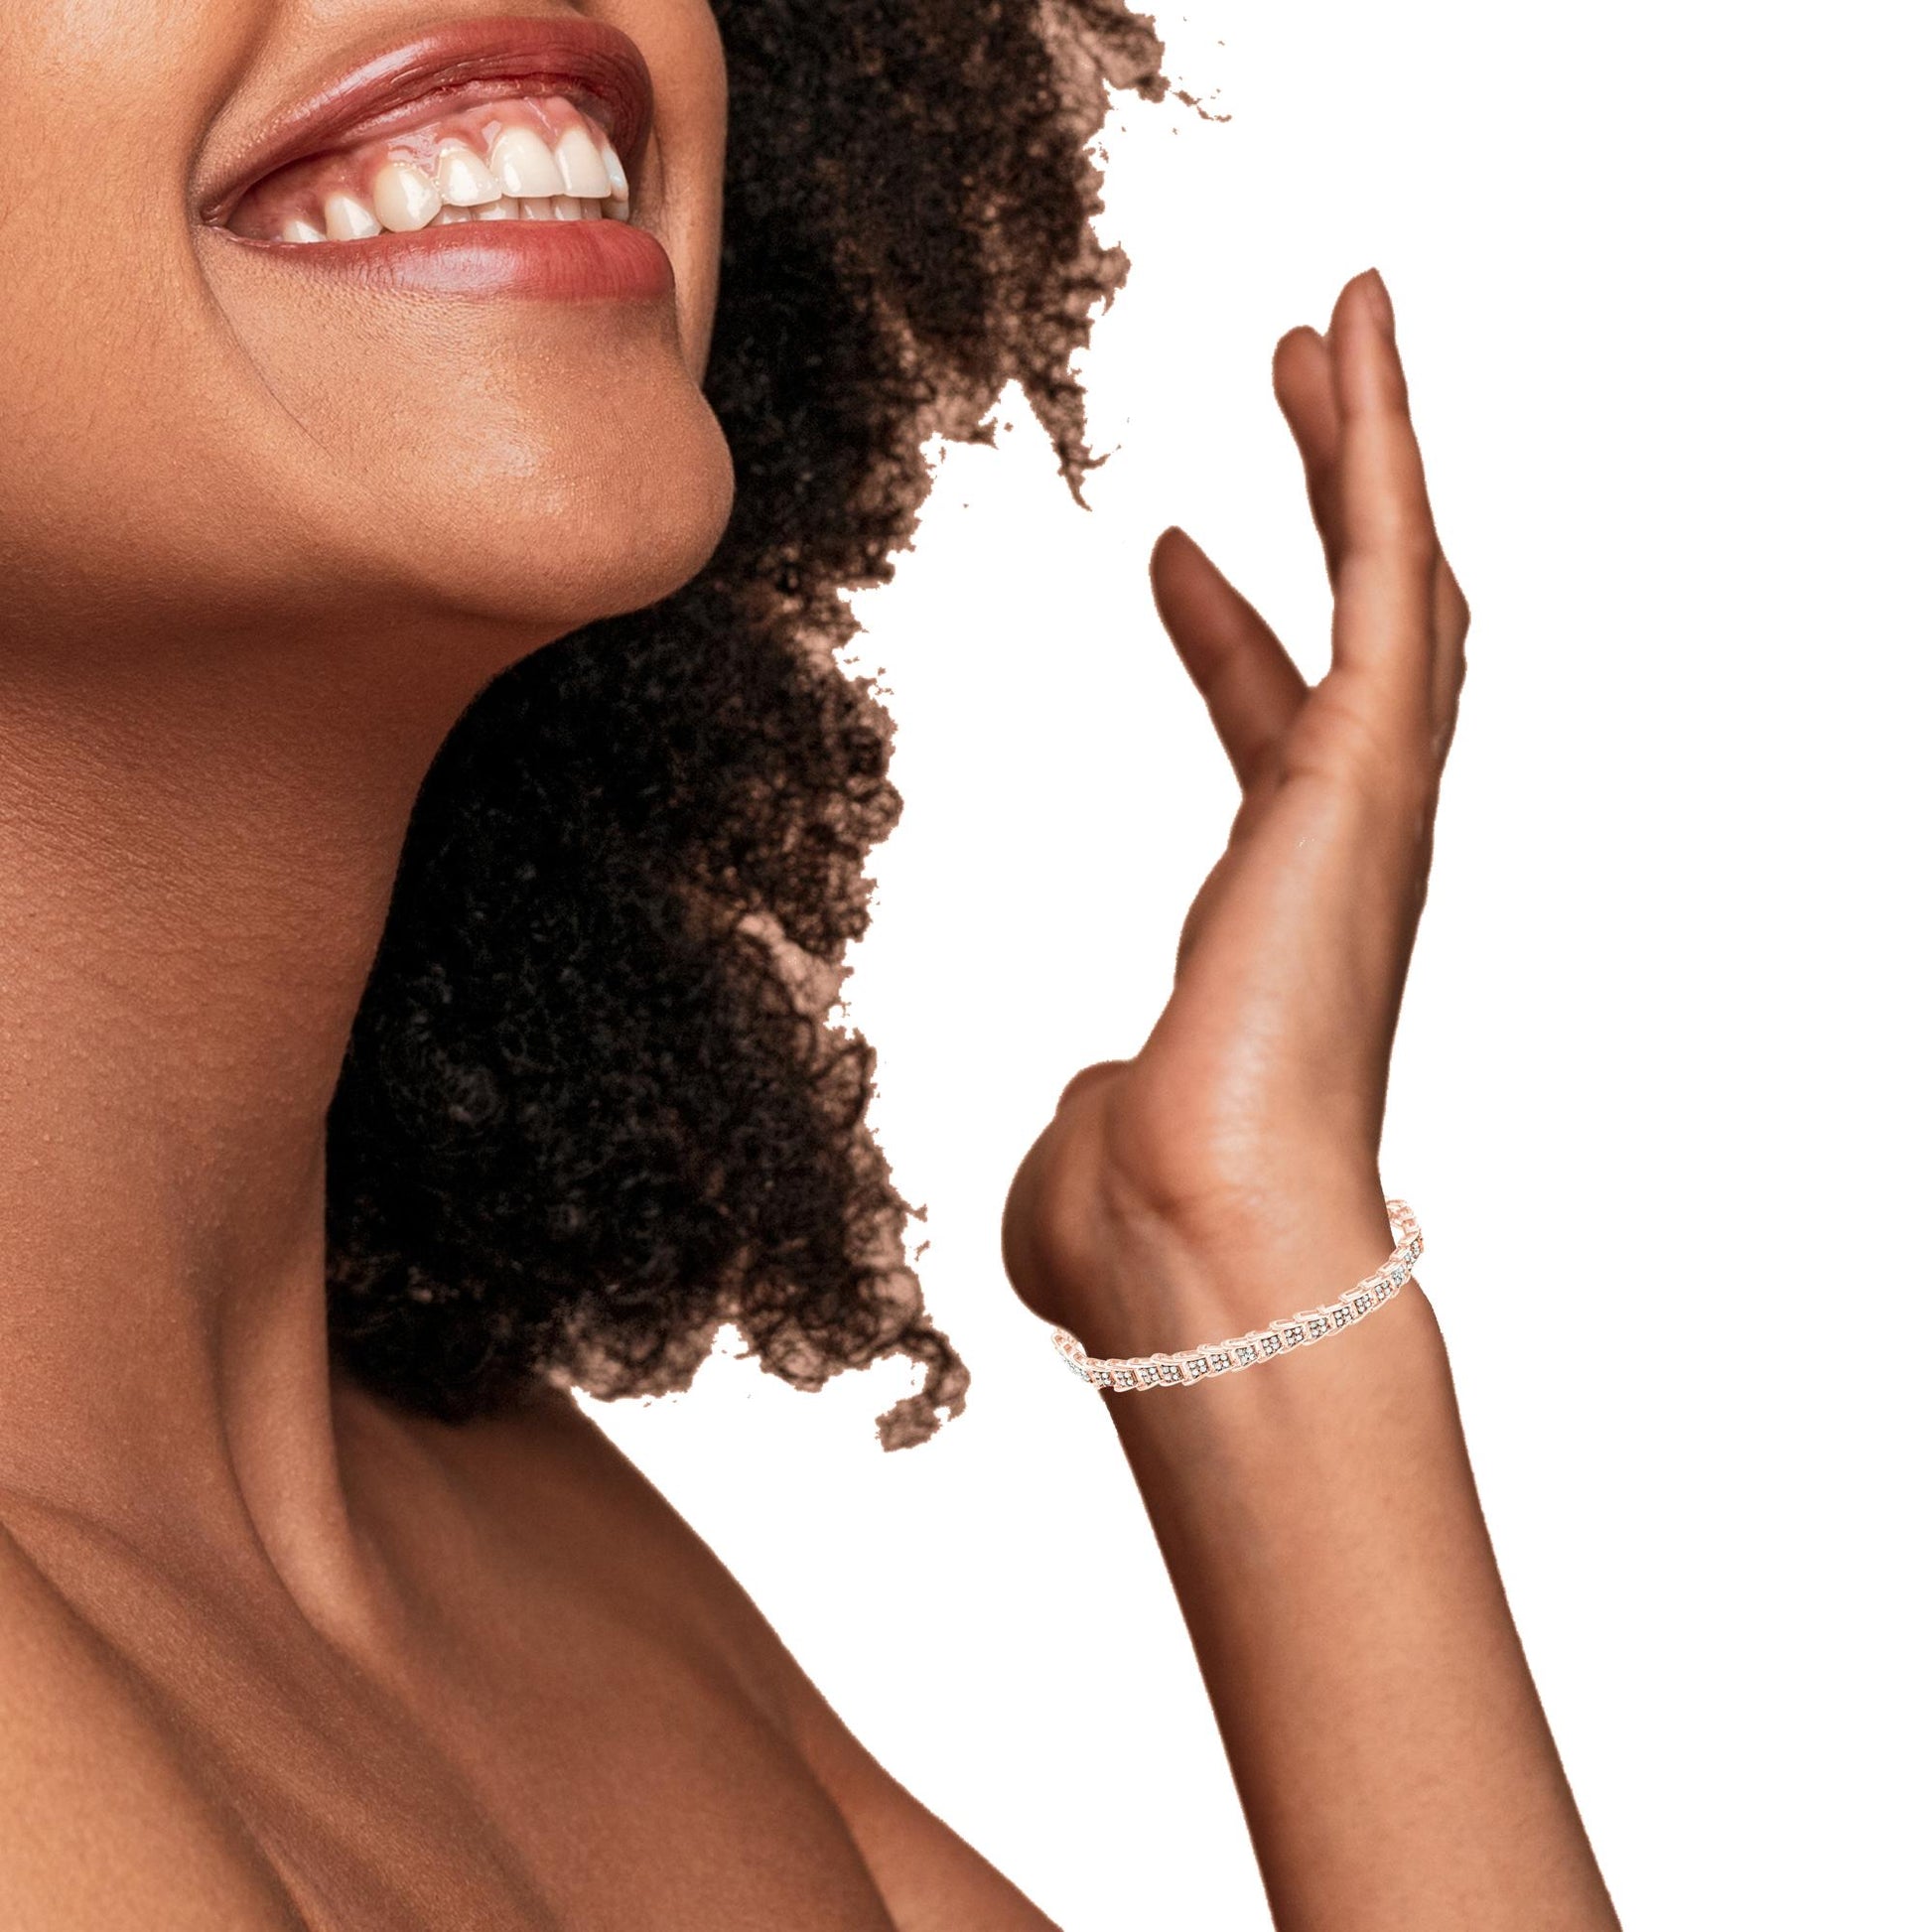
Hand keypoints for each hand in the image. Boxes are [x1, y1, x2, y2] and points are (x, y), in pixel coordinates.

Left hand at [1002, 268, 1467, 1353]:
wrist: (1195, 1254)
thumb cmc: (1142, 1225)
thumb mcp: (1100, 1129)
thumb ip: (1103, 1100)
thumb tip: (1098, 1109)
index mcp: (1276, 913)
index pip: (1265, 737)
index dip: (1229, 639)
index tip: (1172, 556)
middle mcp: (1343, 850)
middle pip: (1361, 632)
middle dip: (1332, 503)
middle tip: (1302, 387)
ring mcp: (1369, 809)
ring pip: (1398, 582)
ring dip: (1369, 449)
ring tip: (1334, 328)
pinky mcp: (1368, 772)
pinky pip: (1389, 573)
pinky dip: (1380, 447)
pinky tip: (1351, 339)